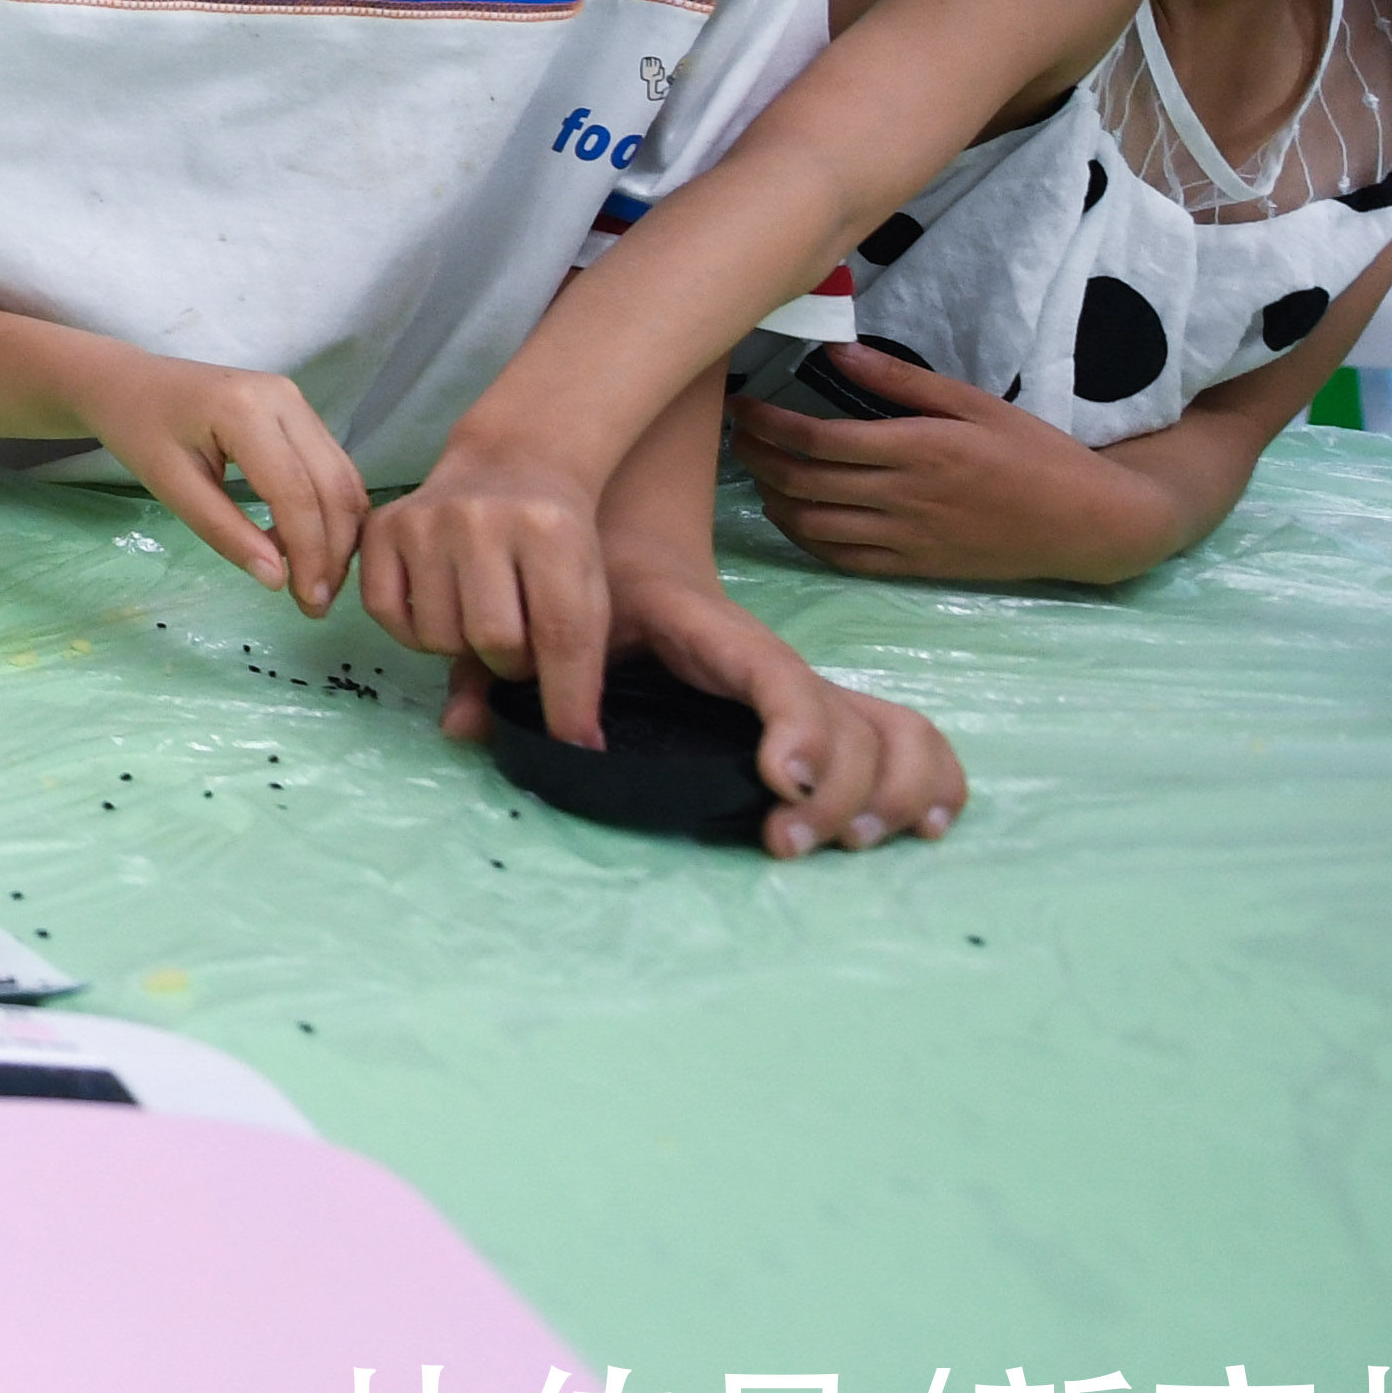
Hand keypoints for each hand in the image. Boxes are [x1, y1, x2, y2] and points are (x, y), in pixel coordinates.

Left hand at [76, 354, 364, 614]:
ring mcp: (296, 400)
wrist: (127, 382)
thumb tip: (277, 580)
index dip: (309, 552)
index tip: (309, 602)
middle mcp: (283, 398)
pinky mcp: (299, 411)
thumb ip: (224, 532)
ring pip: (342, 477)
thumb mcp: (171, 487)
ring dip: (339, 534)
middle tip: (317, 604)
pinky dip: (329, 511)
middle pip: (332, 485)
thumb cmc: (139, 431)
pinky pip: (331, 467)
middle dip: (333, 550)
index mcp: (245, 410)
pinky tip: (308, 547)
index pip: (296, 492)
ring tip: (317, 584)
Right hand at [361, 439, 624, 737]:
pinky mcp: (381, 526)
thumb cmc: (559, 541)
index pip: (560, 634)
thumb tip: (536, 744)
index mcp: (550, 529)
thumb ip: (568, 666)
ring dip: (463, 649)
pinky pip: (387, 615)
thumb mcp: (585, 590)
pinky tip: (440, 608)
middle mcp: (481, 518)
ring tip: (482, 621)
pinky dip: (415, 632)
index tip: (573, 744)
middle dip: (511, 664)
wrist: (512, 464)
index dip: (567, 700)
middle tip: (520, 648)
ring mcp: (424, 519)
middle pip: (492, 640)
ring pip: (438, 636)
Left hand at [442, 576, 964, 860]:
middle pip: (847, 724)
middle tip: (782, 840)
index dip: (793, 728)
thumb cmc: (587, 585)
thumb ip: (493, 666)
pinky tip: (925, 828)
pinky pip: (905, 739)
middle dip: (835, 791)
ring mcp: (806, 693)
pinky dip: (930, 779)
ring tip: (844, 843)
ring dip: (888, 793)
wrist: (633, 549)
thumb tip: (461, 726)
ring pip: (892, 732)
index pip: (772, 674)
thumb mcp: (537, 610)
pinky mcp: (820, 719)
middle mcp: (772, 666)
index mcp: (712, 635)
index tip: (778, 782)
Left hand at [731, 347, 1179, 584]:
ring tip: (760, 474)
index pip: (817, 439)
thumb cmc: (1035, 453)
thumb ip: (902, 382)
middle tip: (739, 439)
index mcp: (918, 448)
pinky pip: (843, 560)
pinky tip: (794, 516)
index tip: (742, 408)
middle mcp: (904, 497)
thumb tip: (837, 352)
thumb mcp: (975, 403)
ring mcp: (908, 539)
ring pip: (814, 526)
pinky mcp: (916, 568)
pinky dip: (806, 539)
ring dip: (774, 500)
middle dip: (759, 459)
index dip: (768, 425)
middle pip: (804, 482)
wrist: (1088, 522)